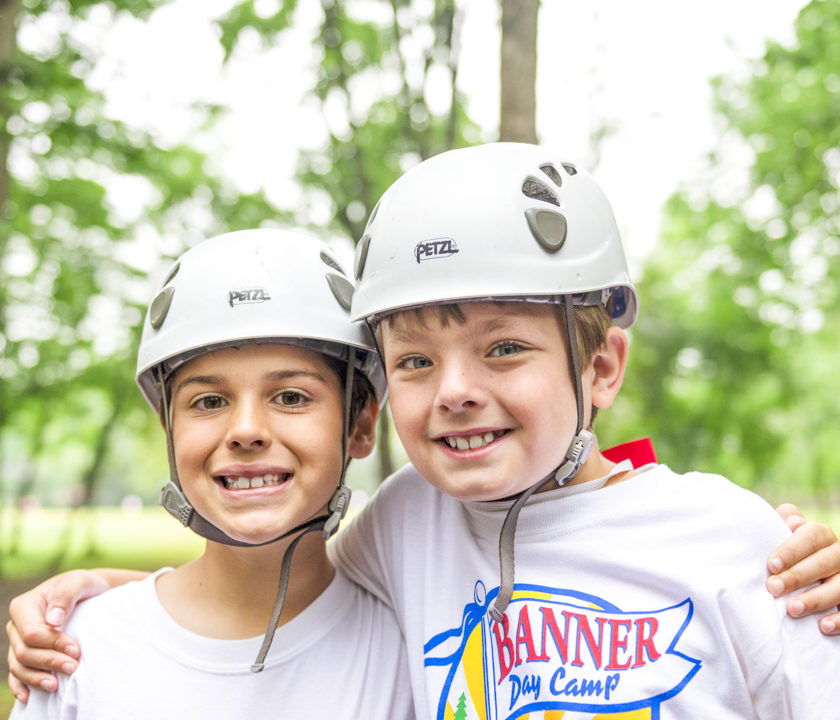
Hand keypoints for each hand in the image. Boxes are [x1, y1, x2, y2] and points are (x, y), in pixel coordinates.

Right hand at [6, 569, 112, 702]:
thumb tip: (53, 621)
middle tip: (73, 667)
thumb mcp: (77, 583)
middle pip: (25, 651)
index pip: (31, 633)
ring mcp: (17, 641)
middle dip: (49, 662)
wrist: (86, 594)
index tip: (75, 650)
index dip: (51, 644)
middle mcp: (16, 625)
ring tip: (57, 685)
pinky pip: (16, 673)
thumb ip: (65, 597)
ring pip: (19, 666)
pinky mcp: (23, 654)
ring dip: (37, 677)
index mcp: (24, 605)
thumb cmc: (81, 586)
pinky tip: (29, 697)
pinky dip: (21, 685)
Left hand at [767, 503, 839, 634]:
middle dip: (798, 575)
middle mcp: (838, 554)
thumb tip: (793, 521)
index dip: (791, 550)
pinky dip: (839, 620)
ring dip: (817, 598)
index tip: (771, 565)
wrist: (799, 575)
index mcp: (821, 535)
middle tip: (774, 588)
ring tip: (792, 609)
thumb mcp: (781, 536)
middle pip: (824, 561)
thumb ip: (782, 523)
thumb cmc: (785, 555)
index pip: (811, 536)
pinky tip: (822, 626)